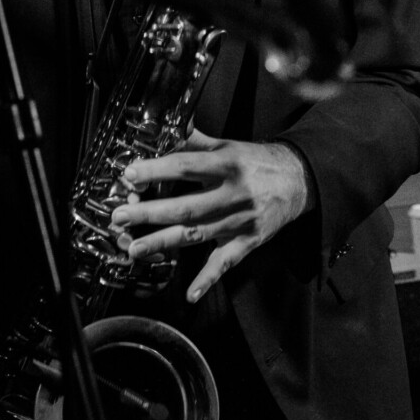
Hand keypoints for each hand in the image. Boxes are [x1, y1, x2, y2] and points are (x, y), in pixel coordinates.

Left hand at [113, 130, 313, 303]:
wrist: (299, 180)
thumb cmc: (256, 162)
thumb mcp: (227, 146)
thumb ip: (194, 140)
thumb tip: (166, 126)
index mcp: (228, 164)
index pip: (187, 167)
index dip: (157, 170)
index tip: (130, 174)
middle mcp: (235, 193)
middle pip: (187, 206)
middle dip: (150, 212)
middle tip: (120, 217)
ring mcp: (241, 221)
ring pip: (197, 234)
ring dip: (163, 242)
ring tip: (134, 248)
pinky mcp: (248, 242)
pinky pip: (225, 263)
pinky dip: (207, 279)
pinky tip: (190, 294)